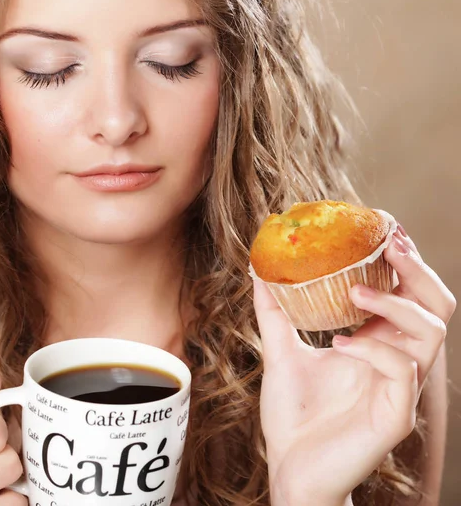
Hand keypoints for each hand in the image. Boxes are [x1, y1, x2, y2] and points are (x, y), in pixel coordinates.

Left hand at [255, 226, 455, 505]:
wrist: (289, 468)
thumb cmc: (293, 414)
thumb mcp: (281, 352)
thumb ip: (274, 312)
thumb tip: (258, 269)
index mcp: (377, 345)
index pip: (407, 295)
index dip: (404, 261)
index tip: (386, 227)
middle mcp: (396, 362)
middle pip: (436, 307)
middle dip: (417, 271)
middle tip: (390, 245)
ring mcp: (400, 389)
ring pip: (431, 334)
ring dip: (394, 305)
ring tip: (354, 292)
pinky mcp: (395, 415)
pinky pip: (402, 371)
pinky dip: (373, 349)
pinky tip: (340, 344)